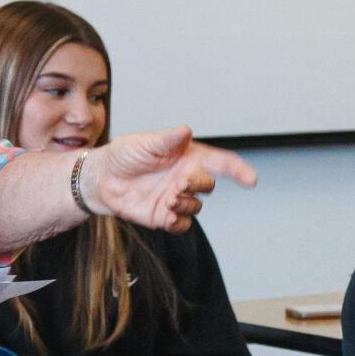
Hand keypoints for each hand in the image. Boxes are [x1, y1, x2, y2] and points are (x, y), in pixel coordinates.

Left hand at [83, 127, 257, 232]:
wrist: (103, 178)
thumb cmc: (125, 155)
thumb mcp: (145, 142)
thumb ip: (167, 140)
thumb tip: (185, 130)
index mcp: (187, 157)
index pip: (220, 163)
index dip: (238, 170)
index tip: (251, 179)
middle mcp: (185, 178)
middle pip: (208, 185)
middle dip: (198, 185)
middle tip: (179, 184)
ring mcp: (177, 198)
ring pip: (196, 207)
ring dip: (186, 204)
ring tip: (169, 199)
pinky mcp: (165, 216)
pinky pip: (182, 225)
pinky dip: (178, 222)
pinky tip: (167, 215)